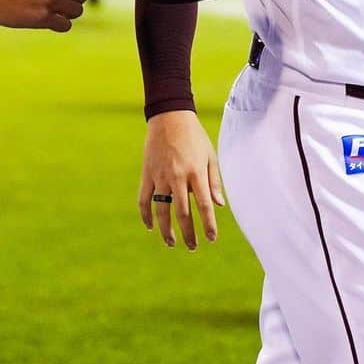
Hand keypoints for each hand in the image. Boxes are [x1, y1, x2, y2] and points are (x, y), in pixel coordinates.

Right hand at [139, 111, 224, 249]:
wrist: (169, 117)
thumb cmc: (194, 136)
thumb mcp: (209, 155)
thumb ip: (214, 181)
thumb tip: (219, 205)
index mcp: (196, 172)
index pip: (204, 205)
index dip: (208, 224)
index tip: (212, 238)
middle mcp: (177, 176)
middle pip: (182, 213)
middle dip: (188, 233)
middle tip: (192, 247)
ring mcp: (160, 176)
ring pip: (162, 210)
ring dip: (166, 230)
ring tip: (172, 243)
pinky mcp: (147, 174)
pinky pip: (144, 200)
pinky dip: (146, 215)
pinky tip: (151, 227)